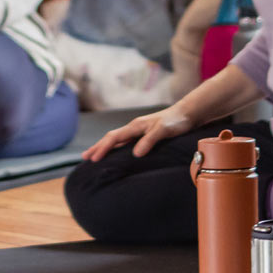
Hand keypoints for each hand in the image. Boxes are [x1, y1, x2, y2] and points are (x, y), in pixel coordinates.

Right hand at [80, 107, 194, 161]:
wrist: (188, 113)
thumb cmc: (176, 121)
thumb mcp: (163, 130)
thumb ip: (149, 140)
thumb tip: (135, 154)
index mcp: (136, 126)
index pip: (114, 138)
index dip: (103, 148)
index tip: (93, 159)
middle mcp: (135, 127)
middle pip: (111, 137)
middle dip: (97, 147)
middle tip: (85, 158)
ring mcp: (139, 130)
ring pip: (117, 139)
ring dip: (105, 147)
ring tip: (95, 155)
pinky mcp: (145, 134)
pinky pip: (125, 141)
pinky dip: (116, 147)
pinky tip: (116, 153)